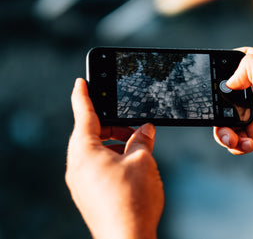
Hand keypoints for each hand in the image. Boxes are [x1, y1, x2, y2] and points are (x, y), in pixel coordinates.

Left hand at [66, 78, 163, 238]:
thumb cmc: (132, 200)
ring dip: (115, 144)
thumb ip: (142, 139)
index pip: (83, 115)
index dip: (83, 96)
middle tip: (134, 126)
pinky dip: (113, 159)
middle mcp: (77, 166)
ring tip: (138, 148)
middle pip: (91, 134)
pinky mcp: (89, 194)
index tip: (81, 82)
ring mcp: (82, 183)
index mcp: (84, 152)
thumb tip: (146, 128)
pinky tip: (132, 166)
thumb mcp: (142, 160)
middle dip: (112, 125)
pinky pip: (98, 167)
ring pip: (96, 152)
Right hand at [214, 47, 252, 179]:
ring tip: (233, 139)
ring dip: (223, 132)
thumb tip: (230, 81)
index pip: (238, 63)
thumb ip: (251, 66)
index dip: (224, 67)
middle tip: (218, 116)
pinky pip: (233, 140)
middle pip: (223, 96)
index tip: (214, 77)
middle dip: (216, 108)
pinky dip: (235, 144)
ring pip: (224, 121)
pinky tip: (248, 145)